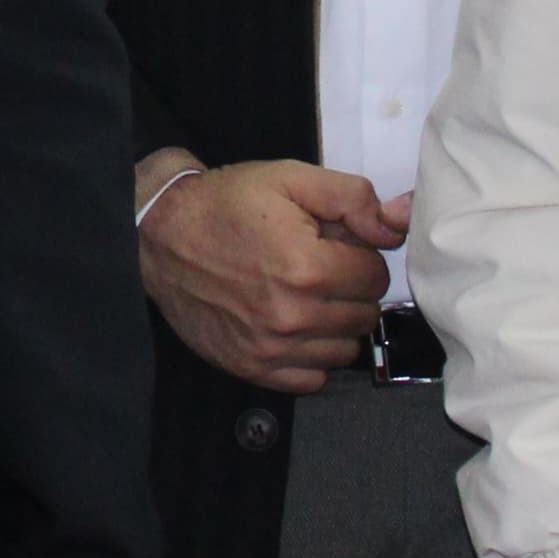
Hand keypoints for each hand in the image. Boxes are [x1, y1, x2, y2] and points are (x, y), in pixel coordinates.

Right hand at [137, 154, 404, 392]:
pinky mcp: (252, 368)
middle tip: (316, 266)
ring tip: (303, 296)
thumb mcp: (291, 179)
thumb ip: (353, 198)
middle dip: (349, 289)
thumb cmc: (227, 204)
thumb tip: (398, 223)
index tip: (331, 245)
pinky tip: (291, 326)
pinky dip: (310, 356)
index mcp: (308, 268)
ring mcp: (271, 348)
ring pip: (344, 350)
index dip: (358, 254)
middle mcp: (293, 316)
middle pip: (364, 315)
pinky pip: (312, 378)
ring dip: (334, 324)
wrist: (160, 235)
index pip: (376, 276)